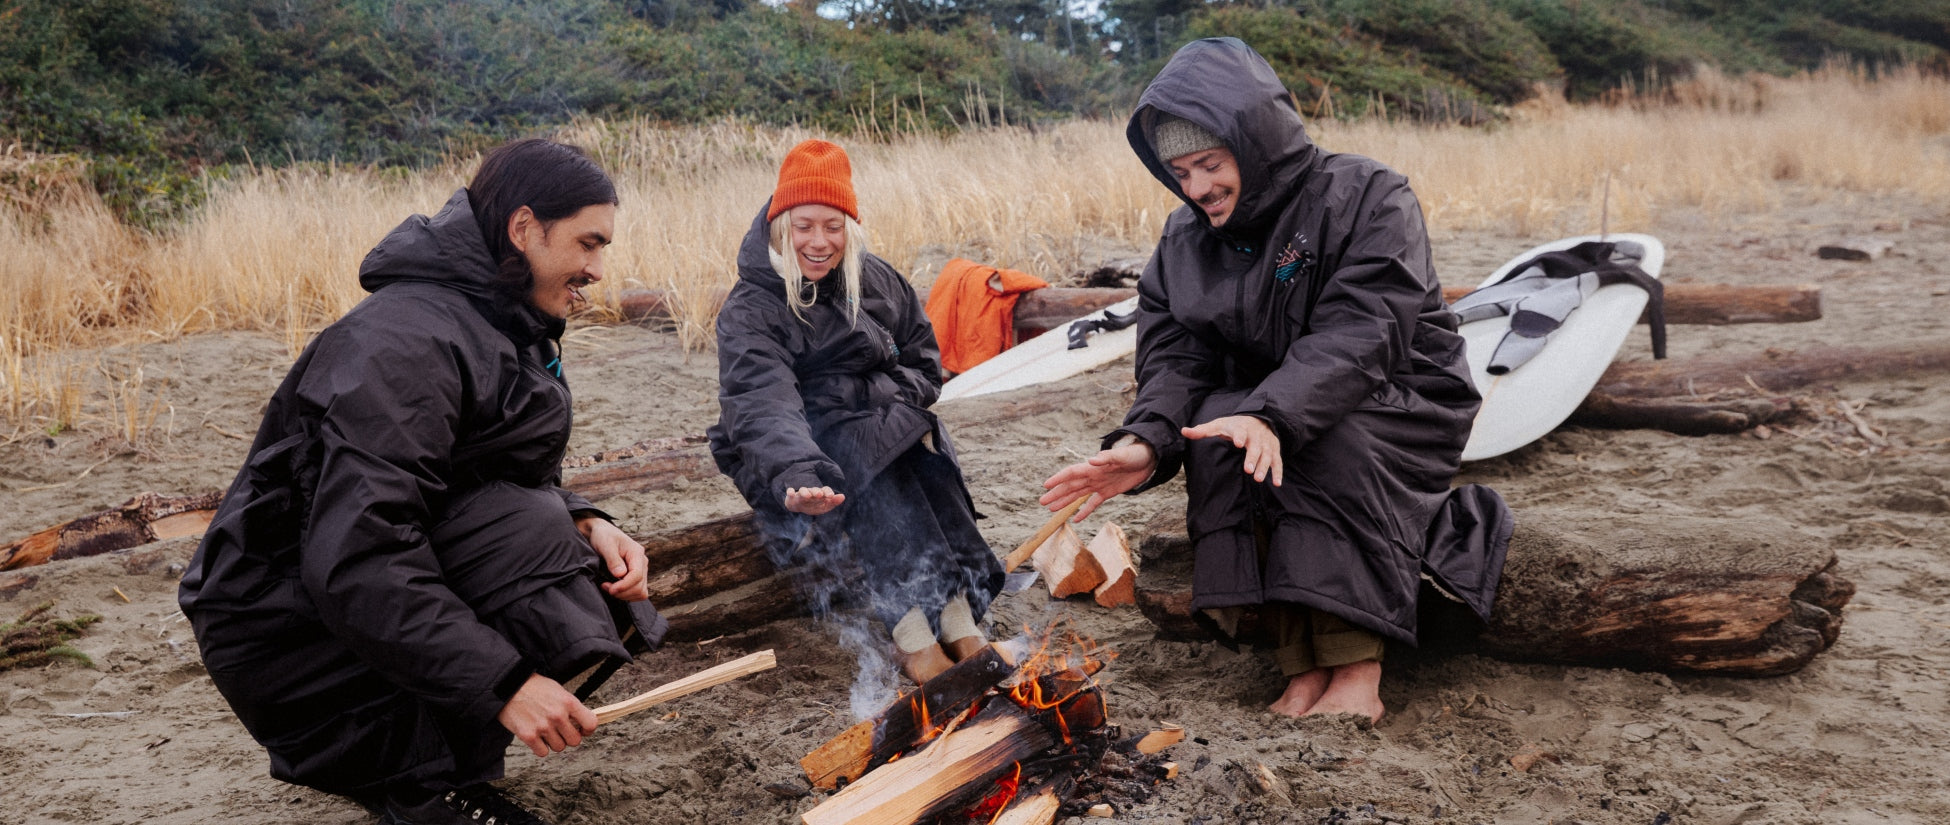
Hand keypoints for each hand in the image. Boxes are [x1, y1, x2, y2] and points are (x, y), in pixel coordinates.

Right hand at [497, 673, 597, 756]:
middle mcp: (558, 715)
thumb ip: (570, 707)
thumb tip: (581, 723)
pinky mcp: (528, 736)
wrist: (508, 686)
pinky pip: (543, 752)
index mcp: (568, 702)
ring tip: (545, 731)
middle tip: (561, 731)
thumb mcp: (558, 691)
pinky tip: (537, 737)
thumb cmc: (534, 687)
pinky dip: (540, 747)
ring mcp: (543, 727)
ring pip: (559, 747)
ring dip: (554, 742)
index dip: (588, 730)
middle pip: (575, 741)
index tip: (582, 730)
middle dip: (569, 737)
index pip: (590, 723)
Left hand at [578, 516, 649, 601]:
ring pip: (640, 592)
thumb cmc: (603, 536)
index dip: (624, 586)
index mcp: (637, 553)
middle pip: (640, 586)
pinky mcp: (636, 576)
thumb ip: (613, 560)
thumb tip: (620, 574)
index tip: (610, 588)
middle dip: (623, 592)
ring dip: (624, 595)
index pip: (637, 575)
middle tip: (606, 587)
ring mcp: (641, 570)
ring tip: (608, 587)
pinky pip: (638, 592)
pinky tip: (614, 588)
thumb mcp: (606, 545)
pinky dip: (626, 595)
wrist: (603, 533)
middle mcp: (642, 562)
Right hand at [784, 486, 844, 515]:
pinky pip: (790, 493)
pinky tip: (791, 492)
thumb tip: (843, 496)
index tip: (831, 496)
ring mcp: (801, 494)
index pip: (825, 490)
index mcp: (820, 493)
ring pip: (803, 491)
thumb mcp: (825, 506)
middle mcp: (811, 492)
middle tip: (819, 494)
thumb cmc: (814, 505)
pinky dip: (790, 492)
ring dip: (805, 492)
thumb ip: (834, 502)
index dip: (828, 492)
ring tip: (807, 495)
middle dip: (816, 492)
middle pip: (814, 490)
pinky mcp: (792, 497)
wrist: (798, 506)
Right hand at [1039, 440, 1157, 520]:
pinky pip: (1093, 503)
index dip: (1058, 479)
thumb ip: (1106, 458)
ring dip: (1065, 502)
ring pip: (1078, 495)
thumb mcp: (1122, 455)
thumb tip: (1091, 460)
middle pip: (1071, 486)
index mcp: (1093, 467)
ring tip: (1051, 509)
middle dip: (1057, 494)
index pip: (1072, 473)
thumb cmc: (1135, 454)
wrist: (1149, 459)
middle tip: (1042, 502)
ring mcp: (1099, 485)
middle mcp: (1093, 476)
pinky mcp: (1108, 492)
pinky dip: (1084, 511)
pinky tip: (1075, 519)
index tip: (1046, 485)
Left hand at [1182, 414, 1282, 485]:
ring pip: (1267, 455)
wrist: (1258, 419)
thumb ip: (1202, 431)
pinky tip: (1277, 483)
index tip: (1237, 442)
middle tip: (1248, 470)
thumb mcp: (1218, 425)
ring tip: (1258, 479)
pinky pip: (1277, 461)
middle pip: (1255, 447)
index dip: (1239, 436)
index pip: (1240, 432)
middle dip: (1252, 458)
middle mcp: (1255, 435)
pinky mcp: (1274, 450)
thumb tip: (1183, 431)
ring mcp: (1266, 443)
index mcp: (1240, 428)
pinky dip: (1278, 472)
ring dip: (1264, 467)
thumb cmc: (1233, 426)